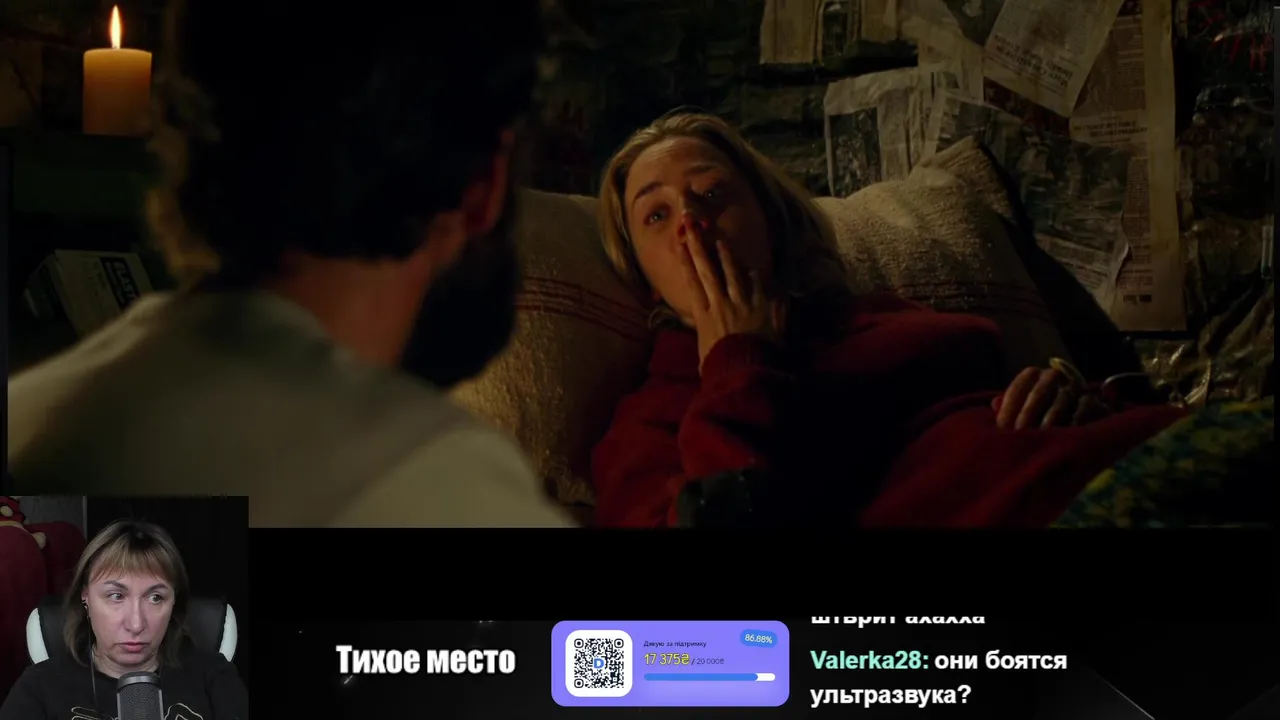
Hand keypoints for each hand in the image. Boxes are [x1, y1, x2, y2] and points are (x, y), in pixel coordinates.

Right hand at [678, 222, 784, 372]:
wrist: (746, 371)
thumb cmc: (720, 367)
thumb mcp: (704, 352)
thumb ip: (705, 337)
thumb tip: (703, 335)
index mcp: (703, 316)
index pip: (692, 283)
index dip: (686, 263)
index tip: (680, 245)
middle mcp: (720, 304)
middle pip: (708, 271)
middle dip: (699, 248)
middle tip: (692, 227)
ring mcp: (741, 303)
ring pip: (732, 273)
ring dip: (726, 256)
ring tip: (722, 241)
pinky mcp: (760, 307)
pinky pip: (758, 286)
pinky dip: (754, 276)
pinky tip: (753, 269)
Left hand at [993, 361, 1110, 429]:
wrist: (1075, 423)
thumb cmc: (1038, 418)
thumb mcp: (1020, 413)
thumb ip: (1007, 408)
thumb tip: (995, 404)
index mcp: (1033, 375)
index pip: (1020, 385)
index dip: (1010, 406)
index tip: (1002, 426)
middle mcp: (1054, 375)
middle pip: (1041, 390)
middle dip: (1029, 412)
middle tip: (1020, 433)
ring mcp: (1075, 386)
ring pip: (1062, 397)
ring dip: (1050, 418)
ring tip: (1040, 436)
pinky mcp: (1093, 399)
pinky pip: (1085, 406)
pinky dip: (1074, 420)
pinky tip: (1064, 434)